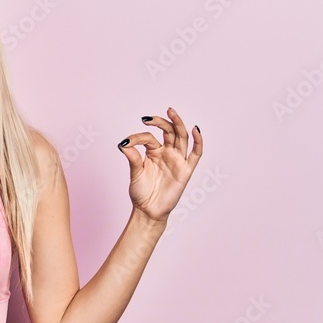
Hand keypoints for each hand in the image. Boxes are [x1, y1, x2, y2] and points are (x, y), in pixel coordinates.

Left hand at [117, 108, 202, 222]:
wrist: (148, 210)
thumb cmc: (141, 192)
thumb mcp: (135, 173)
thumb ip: (133, 158)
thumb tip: (123, 144)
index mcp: (154, 152)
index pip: (149, 138)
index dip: (137, 138)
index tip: (126, 143)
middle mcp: (167, 153)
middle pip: (169, 131)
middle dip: (161, 122)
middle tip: (148, 117)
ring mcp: (177, 160)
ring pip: (181, 138)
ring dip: (177, 124)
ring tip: (171, 112)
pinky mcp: (186, 170)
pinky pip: (195, 154)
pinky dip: (198, 142)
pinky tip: (196, 130)